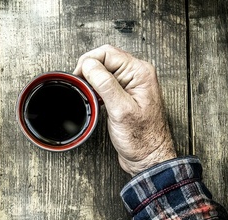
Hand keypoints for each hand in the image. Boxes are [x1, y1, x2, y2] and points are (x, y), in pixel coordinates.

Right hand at [73, 45, 176, 175]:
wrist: (148, 157)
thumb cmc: (141, 138)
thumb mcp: (120, 110)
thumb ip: (105, 84)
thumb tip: (89, 64)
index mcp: (140, 73)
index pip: (107, 52)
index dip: (89, 62)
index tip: (79, 77)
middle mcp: (137, 75)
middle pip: (104, 59)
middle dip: (89, 70)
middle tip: (81, 86)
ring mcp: (131, 85)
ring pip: (103, 71)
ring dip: (91, 80)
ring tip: (88, 95)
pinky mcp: (125, 95)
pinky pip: (105, 84)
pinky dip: (95, 89)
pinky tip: (94, 100)